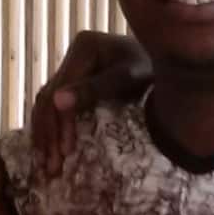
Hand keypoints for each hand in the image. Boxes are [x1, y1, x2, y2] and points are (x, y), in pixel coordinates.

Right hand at [28, 30, 150, 179]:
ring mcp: (72, 69)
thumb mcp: (126, 79)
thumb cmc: (151, 69)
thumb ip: (93, 89)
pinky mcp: (75, 84)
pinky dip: (50, 130)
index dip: (59, 123)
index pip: (61, 90)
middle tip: (50, 166)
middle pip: (48, 98)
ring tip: (45, 165)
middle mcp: (72, 56)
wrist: (169, 64)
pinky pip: (54, 108)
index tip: (64, 152)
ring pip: (46, 105)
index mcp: (82, 48)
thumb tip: (56, 102)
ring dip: (43, 135)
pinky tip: (49, 151)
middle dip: (47, 134)